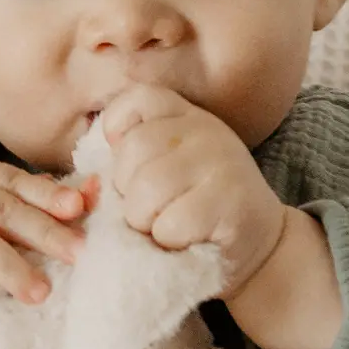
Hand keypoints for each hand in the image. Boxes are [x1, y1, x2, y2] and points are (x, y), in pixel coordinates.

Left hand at [99, 85, 285, 298]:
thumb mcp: (166, 172)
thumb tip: (90, 185)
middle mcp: (205, 130)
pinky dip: (168, 241)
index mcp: (185, 116)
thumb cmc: (198, 213)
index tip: (129, 170)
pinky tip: (186, 240)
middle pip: (133, 151)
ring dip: (145, 221)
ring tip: (164, 228)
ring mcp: (221, 162)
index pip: (134, 101)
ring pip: (147, 189)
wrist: (259, 248)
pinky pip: (171, 223)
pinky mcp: (230, 201)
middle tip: (150, 212)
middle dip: (128, 193)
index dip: (118, 135)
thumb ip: (131, 164)